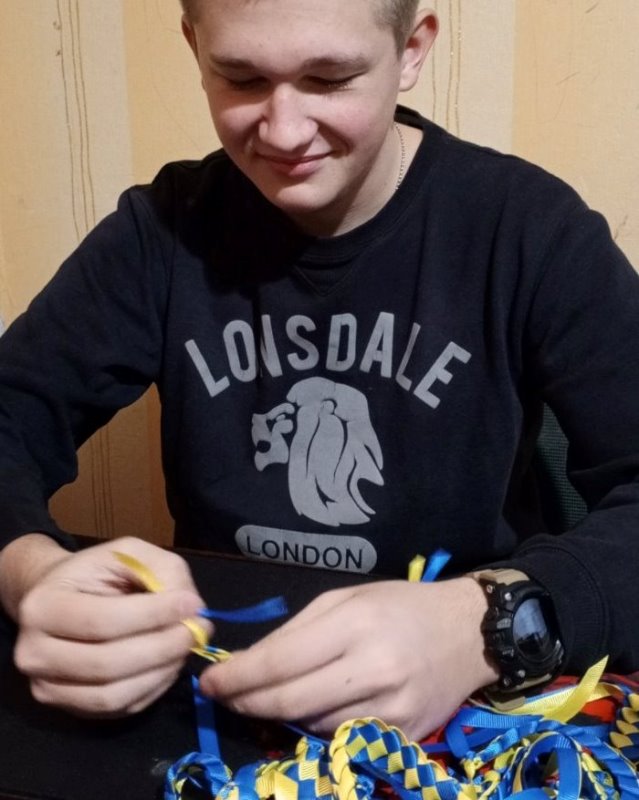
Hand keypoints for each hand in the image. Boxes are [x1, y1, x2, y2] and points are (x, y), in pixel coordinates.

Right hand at [3, 535, 208, 716]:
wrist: (63, 598)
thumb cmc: (97, 573)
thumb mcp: (128, 553)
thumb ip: (162, 570)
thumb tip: (191, 608)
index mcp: (42, 607)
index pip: (102, 622)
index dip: (152, 615)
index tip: (191, 604)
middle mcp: (35, 654)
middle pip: (108, 664)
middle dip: (163, 647)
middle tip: (198, 630)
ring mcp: (49, 688)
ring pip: (114, 695)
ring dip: (162, 672)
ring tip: (186, 645)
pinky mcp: (72, 710)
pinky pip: (120, 709)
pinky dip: (154, 688)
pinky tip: (169, 663)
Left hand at [198, 577, 497, 740]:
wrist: (468, 632)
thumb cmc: (400, 605)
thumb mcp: (346, 599)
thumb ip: (296, 630)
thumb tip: (249, 664)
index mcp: (355, 625)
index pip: (281, 662)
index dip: (238, 677)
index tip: (208, 682)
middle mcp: (373, 669)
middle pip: (290, 702)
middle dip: (247, 703)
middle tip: (224, 698)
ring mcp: (391, 708)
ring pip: (312, 726)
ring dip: (281, 716)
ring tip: (268, 697)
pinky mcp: (404, 734)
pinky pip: (342, 737)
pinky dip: (318, 725)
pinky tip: (314, 707)